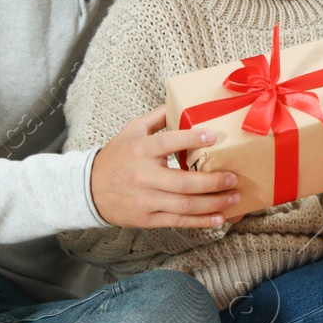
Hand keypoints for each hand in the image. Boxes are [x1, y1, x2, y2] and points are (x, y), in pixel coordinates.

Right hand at [90, 106, 240, 227]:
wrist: (88, 189)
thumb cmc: (116, 156)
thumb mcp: (132, 130)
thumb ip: (157, 117)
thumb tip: (182, 102)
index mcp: (140, 150)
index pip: (167, 143)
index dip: (191, 139)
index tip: (214, 137)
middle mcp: (143, 176)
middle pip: (183, 182)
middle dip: (213, 182)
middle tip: (234, 177)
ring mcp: (145, 200)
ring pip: (185, 205)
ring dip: (213, 203)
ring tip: (234, 197)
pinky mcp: (146, 218)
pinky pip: (178, 221)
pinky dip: (201, 221)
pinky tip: (218, 218)